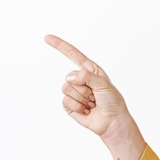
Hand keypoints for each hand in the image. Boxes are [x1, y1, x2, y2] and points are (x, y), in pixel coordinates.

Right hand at [45, 35, 145, 159]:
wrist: (112, 121)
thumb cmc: (112, 101)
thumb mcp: (103, 84)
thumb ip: (86, 76)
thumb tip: (68, 77)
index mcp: (90, 70)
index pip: (73, 55)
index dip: (60, 46)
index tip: (47, 37)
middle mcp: (81, 79)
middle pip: (70, 77)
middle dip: (84, 88)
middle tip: (96, 96)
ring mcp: (74, 92)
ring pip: (67, 89)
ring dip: (82, 98)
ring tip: (92, 103)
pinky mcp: (70, 104)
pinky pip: (65, 102)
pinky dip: (77, 107)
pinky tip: (87, 110)